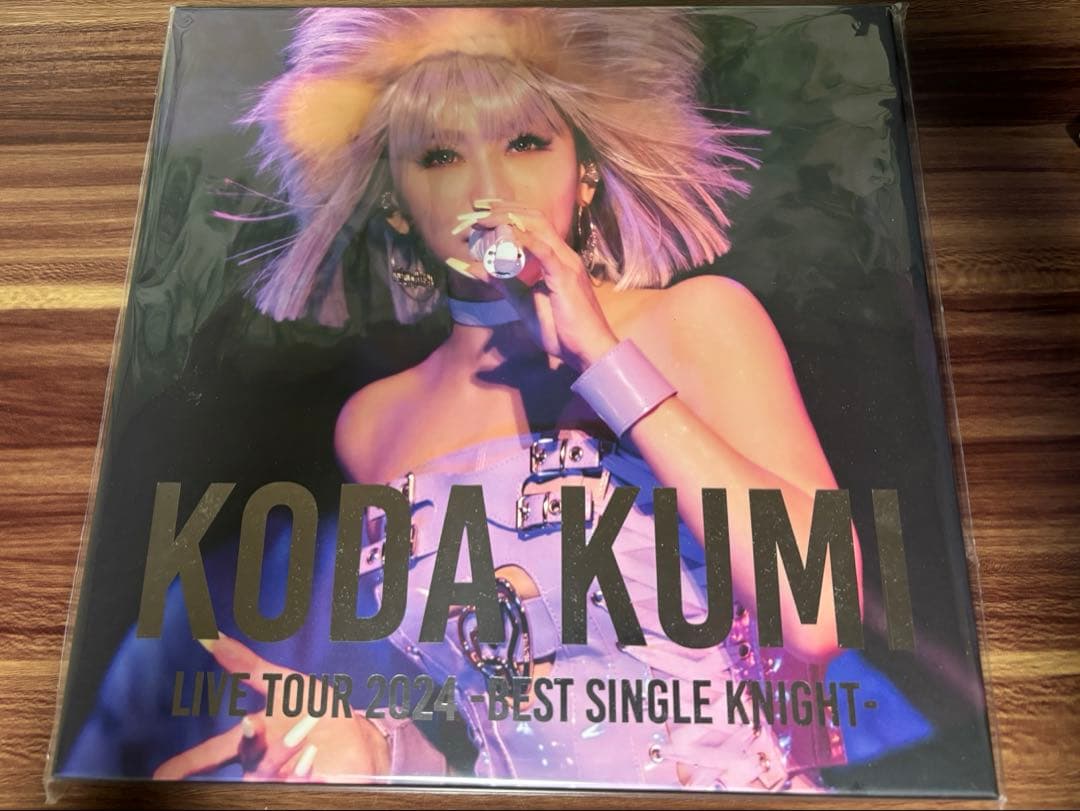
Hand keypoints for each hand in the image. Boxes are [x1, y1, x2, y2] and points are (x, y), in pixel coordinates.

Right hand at [152, 633, 389, 782]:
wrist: (359, 736)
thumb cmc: (315, 712)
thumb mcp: (282, 683)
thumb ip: (245, 664)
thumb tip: (209, 635)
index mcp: (252, 742)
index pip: (210, 755)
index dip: (183, 767)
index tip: (160, 776)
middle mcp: (263, 765)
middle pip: (247, 762)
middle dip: (251, 743)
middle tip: (252, 723)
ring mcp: (286, 779)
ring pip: (271, 774)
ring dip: (283, 751)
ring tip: (304, 733)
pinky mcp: (312, 787)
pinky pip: (301, 787)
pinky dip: (304, 773)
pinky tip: (313, 758)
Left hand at [454, 200, 618, 371]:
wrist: (588, 350)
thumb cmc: (561, 330)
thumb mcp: (524, 304)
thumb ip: (503, 285)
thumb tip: (475, 269)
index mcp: (556, 259)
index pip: (534, 224)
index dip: (508, 212)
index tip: (482, 210)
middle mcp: (563, 255)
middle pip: (534, 218)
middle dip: (503, 209)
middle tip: (477, 208)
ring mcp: (567, 264)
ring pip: (538, 228)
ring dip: (507, 220)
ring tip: (484, 219)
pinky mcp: (566, 278)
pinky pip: (545, 252)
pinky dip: (525, 241)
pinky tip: (507, 236)